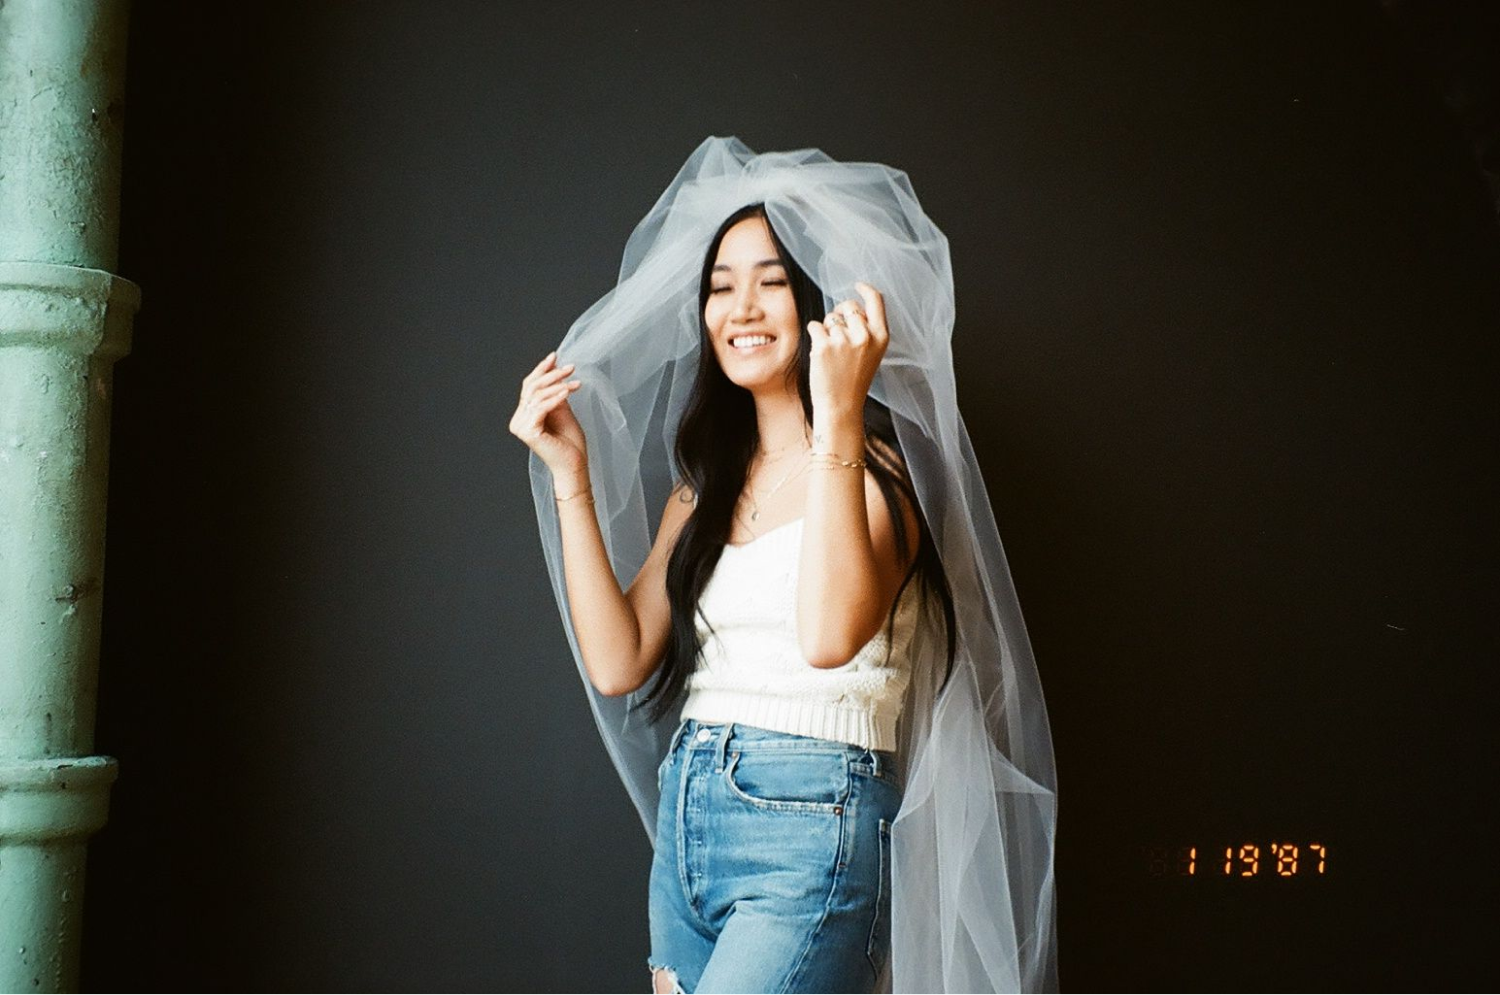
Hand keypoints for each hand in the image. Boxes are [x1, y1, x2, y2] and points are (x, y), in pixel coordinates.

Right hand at [509, 351, 587, 476]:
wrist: (574, 465)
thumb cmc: (570, 442)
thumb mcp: (563, 410)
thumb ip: (555, 393)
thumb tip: (555, 370)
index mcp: (524, 415)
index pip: (529, 386)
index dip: (541, 369)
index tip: (555, 356)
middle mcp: (518, 420)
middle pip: (532, 388)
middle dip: (552, 374)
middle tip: (570, 367)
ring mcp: (520, 426)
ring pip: (537, 395)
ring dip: (558, 385)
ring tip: (575, 382)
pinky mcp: (528, 432)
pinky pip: (541, 407)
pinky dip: (556, 397)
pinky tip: (569, 390)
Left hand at [807, 282, 888, 416]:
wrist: (841, 406)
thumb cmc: (854, 380)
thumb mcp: (872, 354)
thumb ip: (867, 330)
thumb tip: (851, 307)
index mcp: (880, 337)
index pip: (876, 301)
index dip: (866, 289)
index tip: (857, 285)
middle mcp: (864, 336)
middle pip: (848, 306)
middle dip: (840, 313)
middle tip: (838, 333)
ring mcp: (843, 340)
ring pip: (830, 318)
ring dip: (827, 331)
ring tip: (833, 354)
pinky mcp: (823, 345)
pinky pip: (814, 326)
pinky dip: (814, 336)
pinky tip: (821, 353)